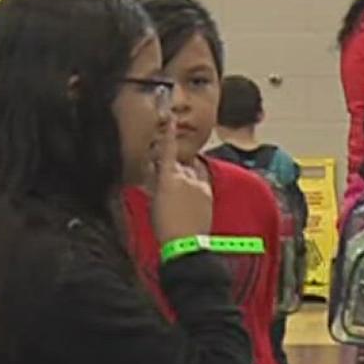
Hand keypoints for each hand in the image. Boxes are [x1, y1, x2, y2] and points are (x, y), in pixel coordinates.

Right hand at [151, 127, 212, 244]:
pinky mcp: (209, 193)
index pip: (167, 151)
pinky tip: (189, 203)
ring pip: (191, 173)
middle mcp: (186, 178)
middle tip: (167, 189)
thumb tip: (156, 175)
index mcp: (168, 179)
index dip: (168, 134)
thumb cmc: (164, 227)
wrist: (186, 244)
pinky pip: (200, 183)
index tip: (170, 118)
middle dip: (173, 172)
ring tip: (179, 200)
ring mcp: (200, 185)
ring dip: (185, 180)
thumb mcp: (154, 203)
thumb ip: (156, 185)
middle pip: (179, 165)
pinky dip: (194, 188)